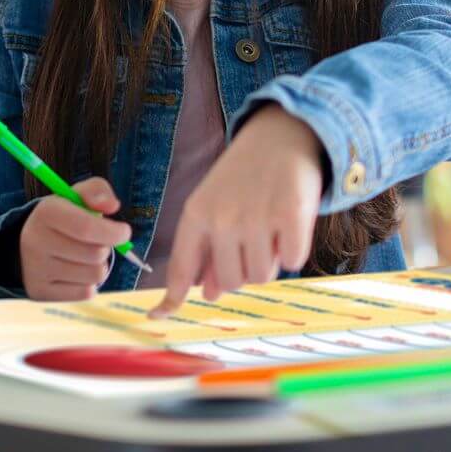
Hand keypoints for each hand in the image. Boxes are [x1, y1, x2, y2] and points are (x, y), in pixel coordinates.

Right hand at [19, 177, 129, 300]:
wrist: (26, 246)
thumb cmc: (62, 218)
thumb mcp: (75, 196)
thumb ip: (97, 192)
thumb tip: (112, 206)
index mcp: (47, 213)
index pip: (87, 228)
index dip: (113, 232)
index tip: (125, 232)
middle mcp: (37, 241)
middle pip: (95, 253)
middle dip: (106, 248)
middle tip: (97, 242)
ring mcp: (36, 269)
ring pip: (94, 275)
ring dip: (99, 266)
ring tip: (86, 257)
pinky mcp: (40, 292)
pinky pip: (85, 293)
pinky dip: (88, 284)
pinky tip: (76, 272)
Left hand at [150, 104, 323, 318]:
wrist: (281, 134)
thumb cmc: (245, 175)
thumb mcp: (216, 204)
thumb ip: (209, 248)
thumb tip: (209, 294)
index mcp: (197, 214)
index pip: (181, 266)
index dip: (171, 297)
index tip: (155, 317)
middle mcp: (223, 218)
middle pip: (231, 282)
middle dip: (244, 269)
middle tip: (253, 237)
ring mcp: (256, 217)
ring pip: (262, 276)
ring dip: (270, 260)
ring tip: (270, 225)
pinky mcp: (291, 215)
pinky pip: (293, 261)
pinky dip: (295, 249)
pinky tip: (289, 222)